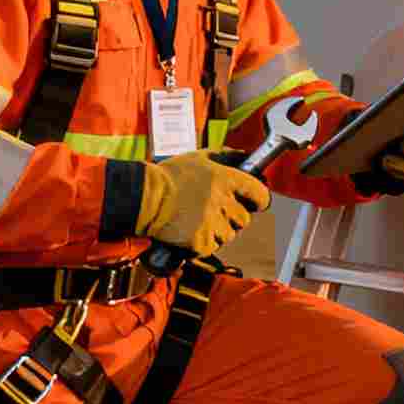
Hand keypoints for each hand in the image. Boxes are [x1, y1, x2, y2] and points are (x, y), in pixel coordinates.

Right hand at [137, 149, 269, 258]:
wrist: (143, 197)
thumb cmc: (170, 176)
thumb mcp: (200, 158)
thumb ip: (227, 157)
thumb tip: (246, 157)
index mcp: (226, 179)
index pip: (260, 194)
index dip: (258, 200)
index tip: (255, 202)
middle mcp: (222, 201)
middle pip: (244, 219)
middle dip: (232, 217)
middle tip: (212, 210)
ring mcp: (212, 223)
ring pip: (229, 234)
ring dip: (218, 230)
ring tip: (196, 218)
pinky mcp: (201, 241)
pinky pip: (212, 246)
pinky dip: (202, 242)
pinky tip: (189, 229)